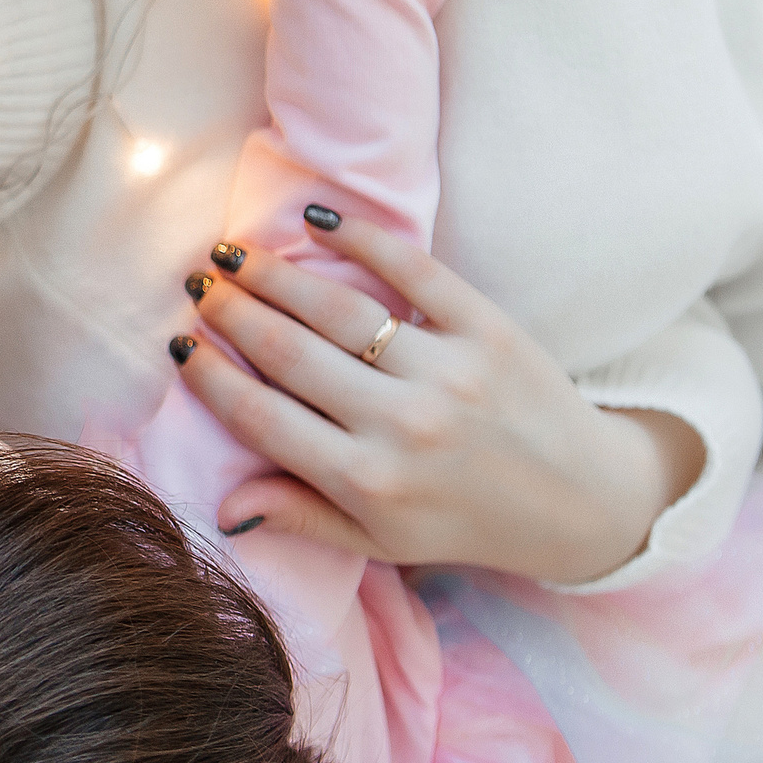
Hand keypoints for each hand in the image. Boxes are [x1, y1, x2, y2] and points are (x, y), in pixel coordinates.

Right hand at [174, 214, 704, 584]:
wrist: (584, 501)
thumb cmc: (467, 522)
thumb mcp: (382, 541)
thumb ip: (303, 516)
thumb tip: (224, 506)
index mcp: (368, 481)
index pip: (263, 418)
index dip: (211, 377)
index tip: (179, 345)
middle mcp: (403, 425)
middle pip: (290, 353)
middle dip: (232, 313)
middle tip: (197, 286)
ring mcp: (449, 372)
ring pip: (339, 310)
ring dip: (275, 275)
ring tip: (232, 253)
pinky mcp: (489, 329)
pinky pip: (415, 271)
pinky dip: (363, 240)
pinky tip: (317, 221)